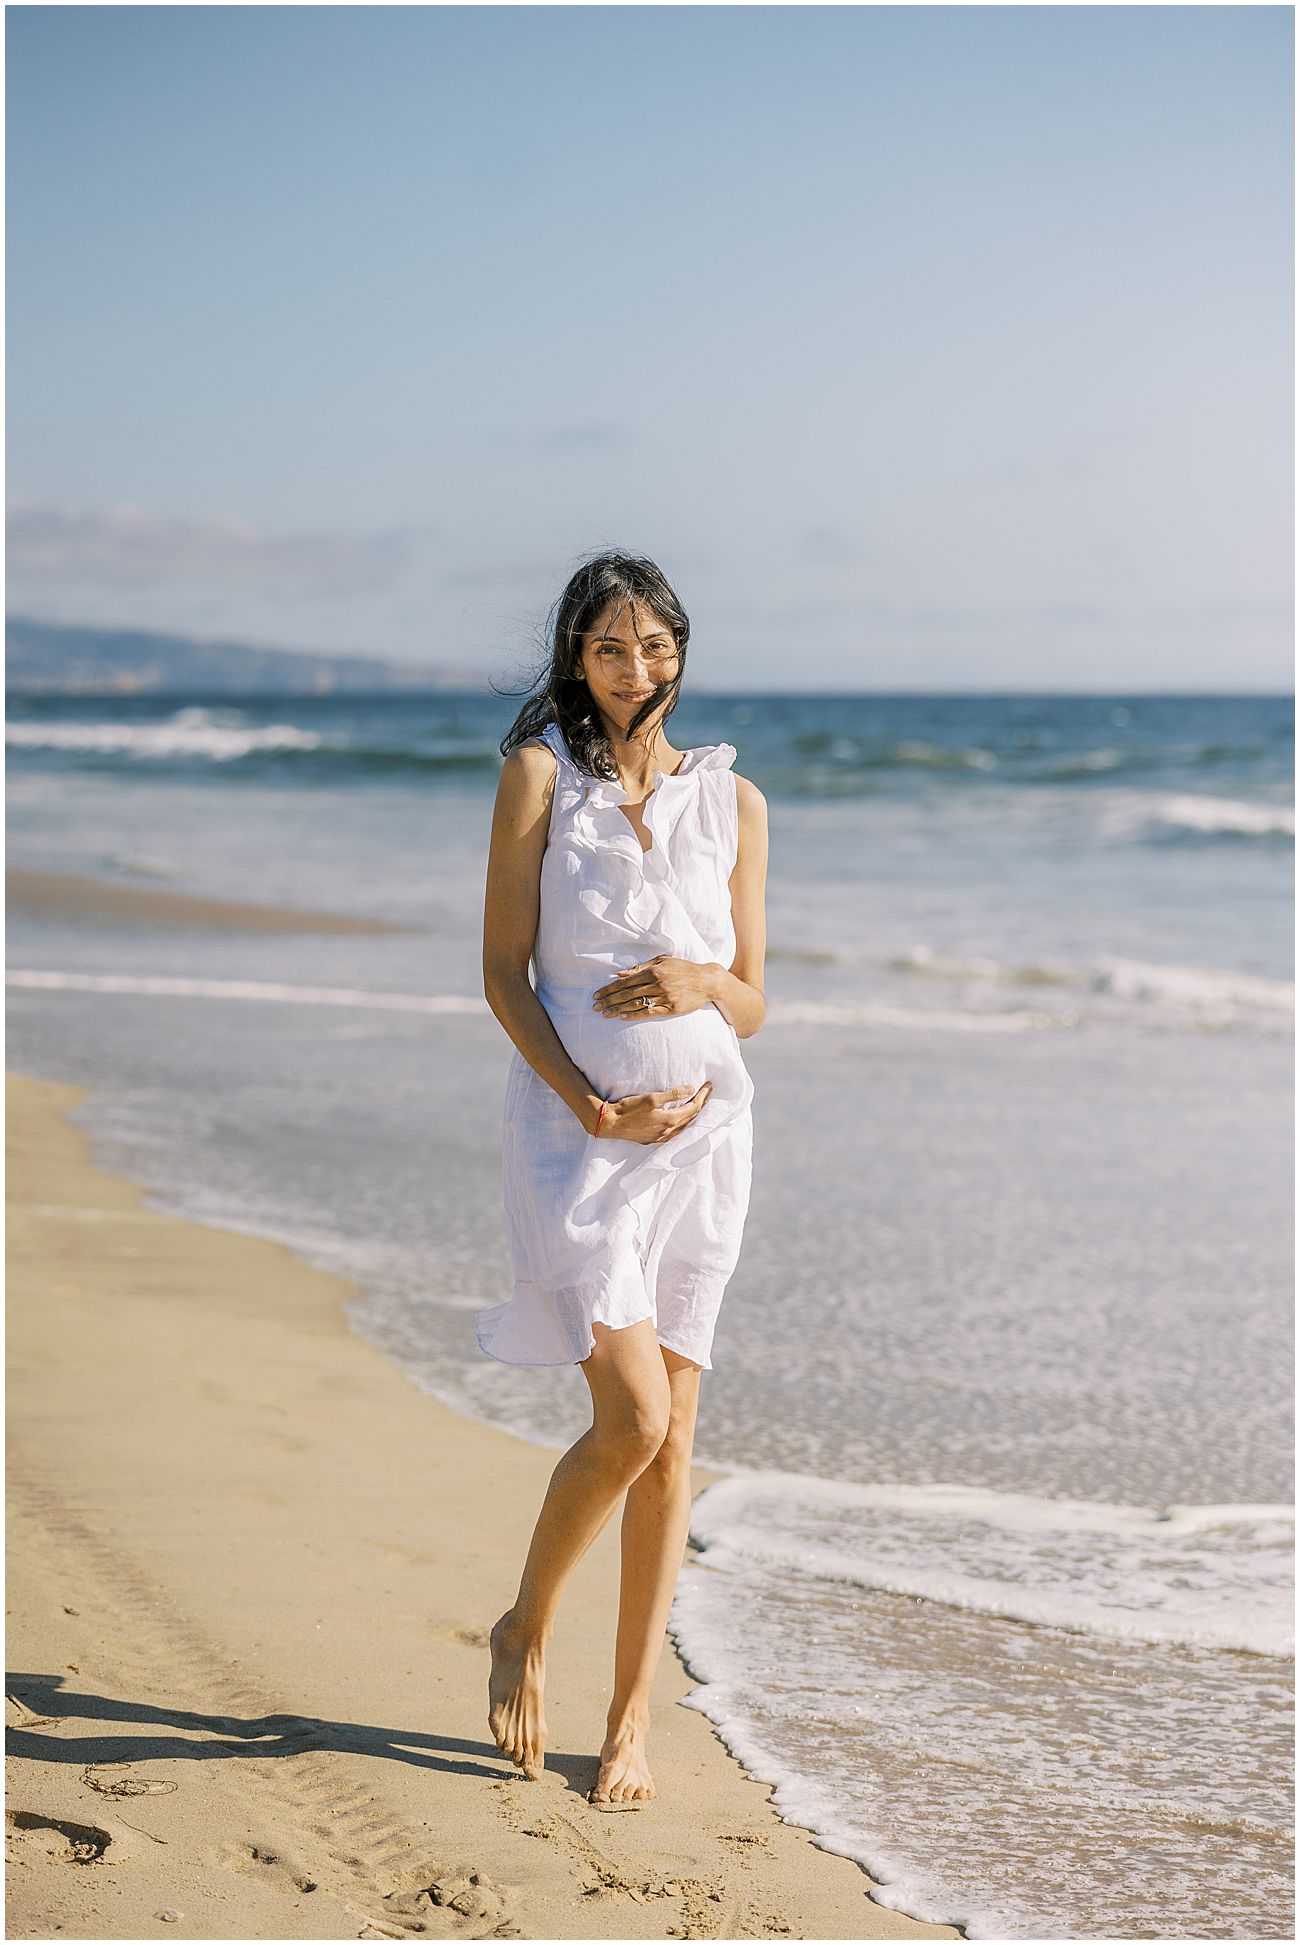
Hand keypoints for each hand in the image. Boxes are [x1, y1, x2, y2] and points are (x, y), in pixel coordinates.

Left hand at [592, 955, 715, 1020]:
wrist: (706, 981)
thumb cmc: (683, 969)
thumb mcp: (663, 961)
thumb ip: (641, 967)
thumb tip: (620, 974)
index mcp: (653, 971)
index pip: (625, 981)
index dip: (609, 989)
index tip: (597, 995)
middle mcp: (657, 983)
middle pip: (627, 994)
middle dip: (609, 1000)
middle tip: (596, 1007)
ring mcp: (664, 996)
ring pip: (636, 1004)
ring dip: (618, 1009)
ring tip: (606, 1014)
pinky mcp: (671, 1008)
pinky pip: (649, 1012)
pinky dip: (635, 1015)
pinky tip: (623, 1016)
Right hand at [596, 1082, 713, 1143]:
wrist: (609, 1123)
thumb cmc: (629, 1109)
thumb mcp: (652, 1098)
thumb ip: (672, 1094)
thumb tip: (691, 1089)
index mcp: (669, 1121)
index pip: (693, 1108)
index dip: (703, 1096)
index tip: (708, 1086)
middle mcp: (667, 1132)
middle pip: (691, 1118)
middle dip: (701, 1104)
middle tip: (707, 1093)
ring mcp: (660, 1138)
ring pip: (684, 1128)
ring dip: (692, 1116)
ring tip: (698, 1106)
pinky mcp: (652, 1139)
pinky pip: (674, 1133)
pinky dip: (682, 1124)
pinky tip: (681, 1121)